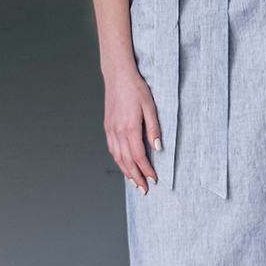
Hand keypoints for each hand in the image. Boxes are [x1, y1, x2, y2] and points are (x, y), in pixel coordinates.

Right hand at [103, 65, 161, 194]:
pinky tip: (125, 165)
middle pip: (127, 162)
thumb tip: (157, 148)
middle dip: (136, 178)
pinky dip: (119, 161)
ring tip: (135, 183)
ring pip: (118, 158)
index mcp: (129, 128)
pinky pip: (113, 149)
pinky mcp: (108, 127)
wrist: (118, 75)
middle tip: (144, 190)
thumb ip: (153, 128)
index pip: (139, 156)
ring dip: (127, 172)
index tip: (154, 179)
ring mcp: (110, 130)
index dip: (147, 170)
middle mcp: (117, 132)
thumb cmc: (136, 88)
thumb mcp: (150, 106)